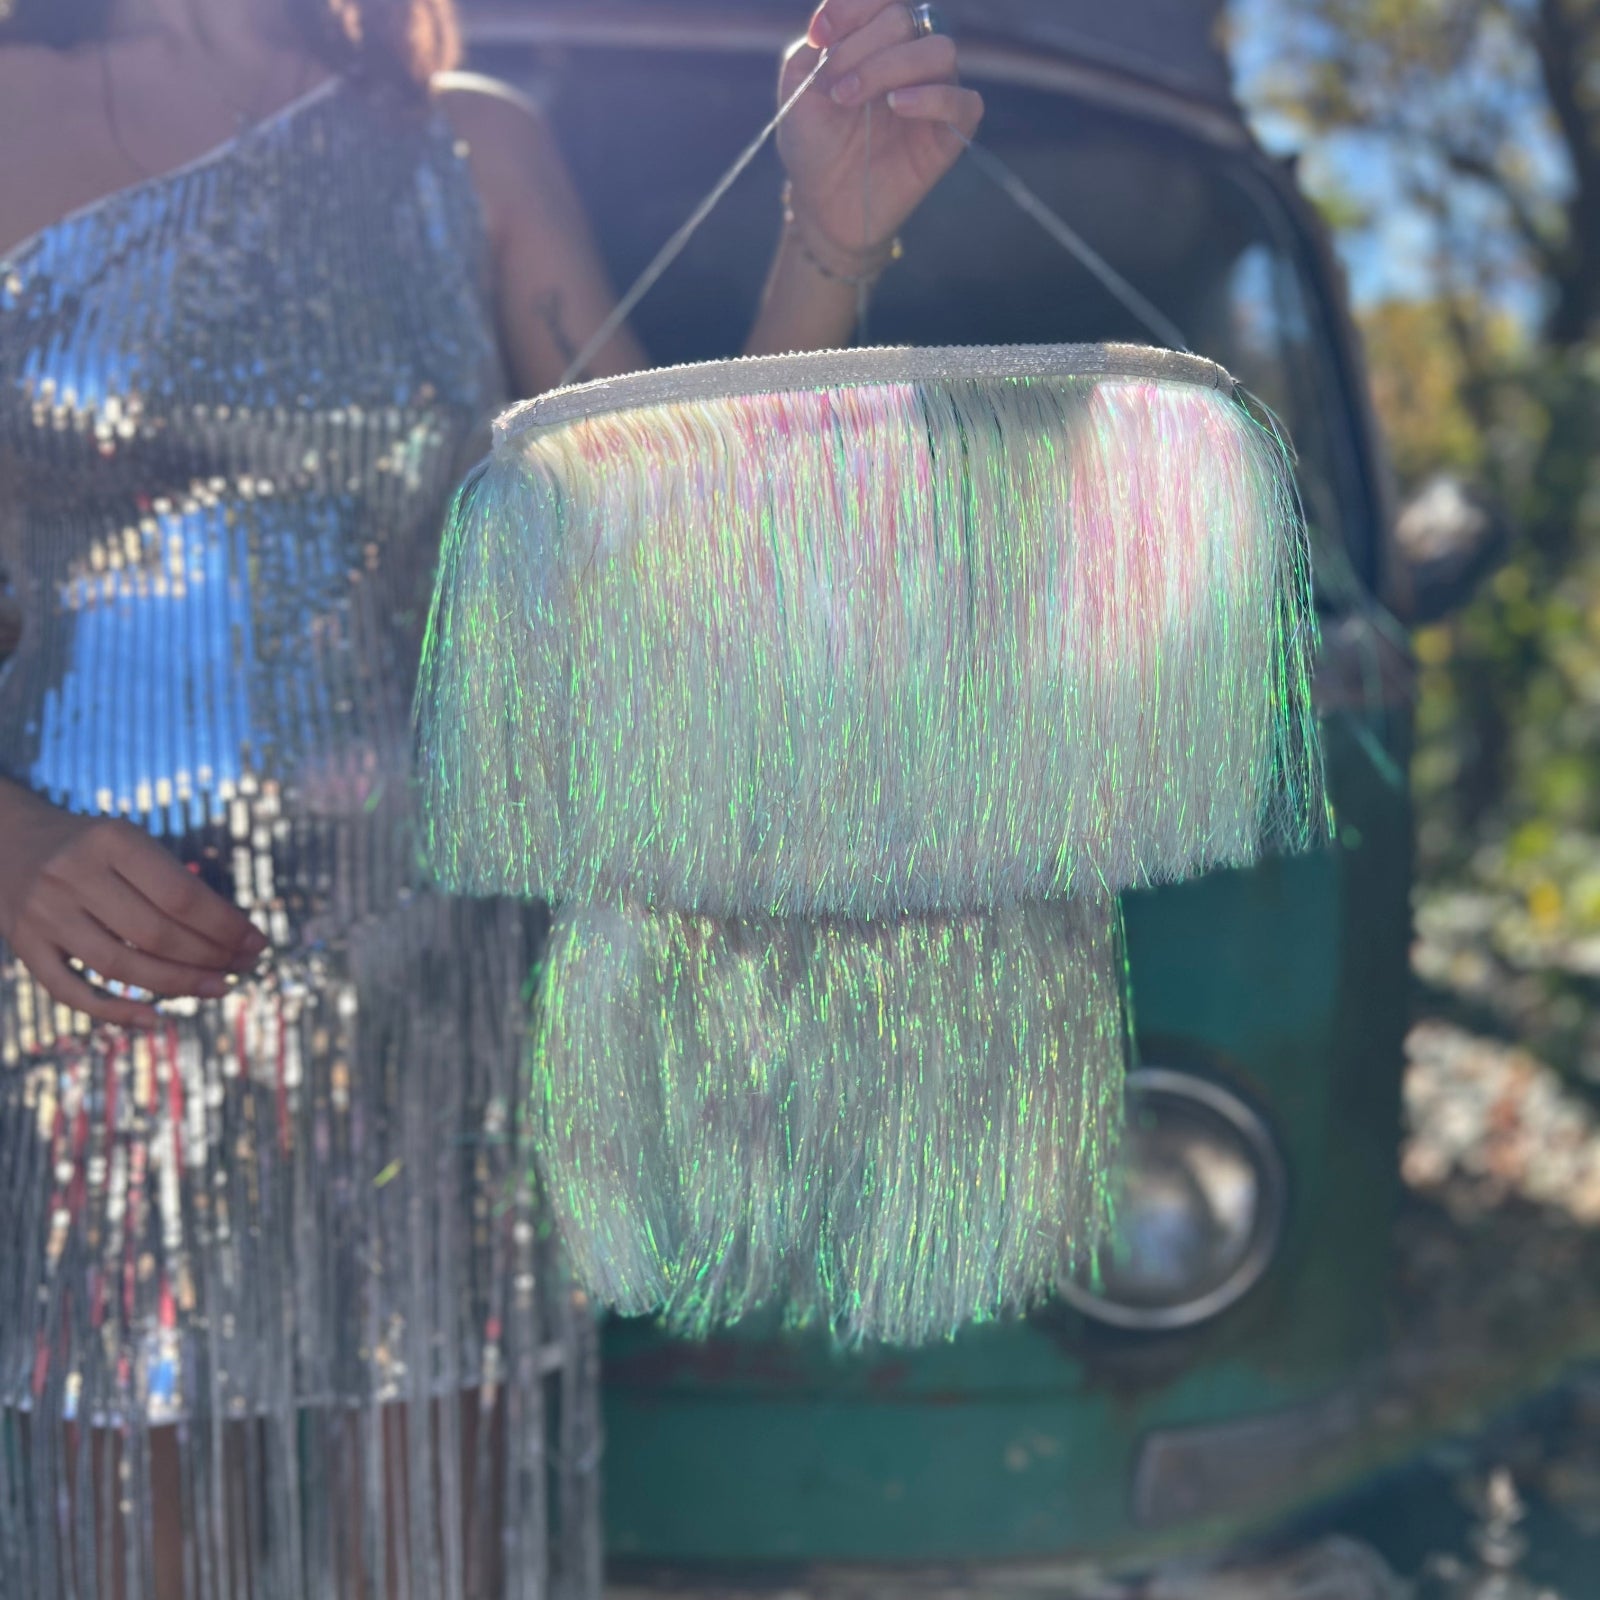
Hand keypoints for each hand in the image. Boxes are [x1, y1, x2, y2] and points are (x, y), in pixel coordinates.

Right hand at [0, 783, 265, 1028]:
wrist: (8, 841)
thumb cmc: (94, 847)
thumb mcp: (131, 842)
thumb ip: (174, 881)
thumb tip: (236, 935)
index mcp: (111, 840)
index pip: (182, 895)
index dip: (226, 926)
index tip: (256, 943)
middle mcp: (72, 874)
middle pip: (155, 934)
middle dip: (210, 957)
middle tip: (244, 967)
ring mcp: (44, 913)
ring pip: (120, 966)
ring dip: (178, 985)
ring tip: (219, 988)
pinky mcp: (24, 945)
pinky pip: (71, 991)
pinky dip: (115, 1011)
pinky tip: (156, 1020)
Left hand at [777, 1, 982, 265]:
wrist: (821, 204)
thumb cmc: (813, 144)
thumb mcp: (798, 89)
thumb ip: (812, 50)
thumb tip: (832, 30)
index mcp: (876, 39)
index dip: (852, 5)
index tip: (819, 36)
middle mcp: (910, 58)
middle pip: (905, 18)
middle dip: (861, 47)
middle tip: (835, 88)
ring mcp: (934, 93)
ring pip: (938, 49)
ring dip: (890, 67)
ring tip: (852, 99)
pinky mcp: (949, 134)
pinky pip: (963, 101)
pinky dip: (933, 97)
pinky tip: (897, 106)